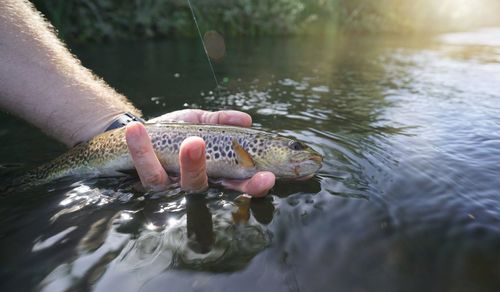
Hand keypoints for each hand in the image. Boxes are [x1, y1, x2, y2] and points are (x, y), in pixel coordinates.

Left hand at [124, 109, 274, 196]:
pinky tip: (137, 129)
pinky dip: (139, 149)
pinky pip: (143, 169)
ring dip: (162, 159)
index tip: (267, 177)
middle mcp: (190, 183)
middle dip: (198, 167)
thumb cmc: (176, 130)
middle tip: (197, 143)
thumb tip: (245, 120)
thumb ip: (221, 120)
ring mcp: (164, 184)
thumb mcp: (200, 121)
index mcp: (212, 173)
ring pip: (163, 181)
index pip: (237, 185)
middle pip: (199, 185)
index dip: (253, 185)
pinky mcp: (143, 179)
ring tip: (167, 135)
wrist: (138, 132)